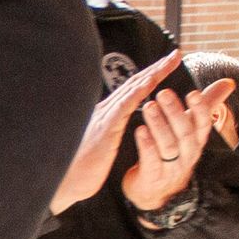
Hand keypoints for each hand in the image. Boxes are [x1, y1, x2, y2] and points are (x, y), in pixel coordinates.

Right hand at [54, 50, 183, 211]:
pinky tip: (151, 83)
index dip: (150, 76)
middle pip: (135, 83)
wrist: (62, 184)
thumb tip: (114, 130)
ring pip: (132, 89)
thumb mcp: (99, 147)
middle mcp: (105, 110)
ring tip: (171, 61)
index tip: (167, 66)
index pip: (132, 90)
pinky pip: (124, 106)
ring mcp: (103, 117)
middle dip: (157, 67)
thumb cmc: (79, 169)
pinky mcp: (104, 129)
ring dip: (153, 73)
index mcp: (106, 115)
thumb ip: (108, 133)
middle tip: (176, 54)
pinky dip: (138, 92)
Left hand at [123, 78, 235, 211]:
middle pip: (185, 134)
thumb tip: (229, 82)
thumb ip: (208, 104)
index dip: (200, 109)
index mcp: (197, 141)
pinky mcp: (153, 177)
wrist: (155, 191)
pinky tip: (139, 130)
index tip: (193, 92)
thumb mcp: (191, 128)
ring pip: (168, 146)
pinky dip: (146, 145)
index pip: (203, 124)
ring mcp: (171, 168)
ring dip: (158, 125)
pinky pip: (151, 161)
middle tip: (163, 93)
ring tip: (148, 107)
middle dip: (175, 112)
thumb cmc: (174, 152)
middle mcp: (187, 155)